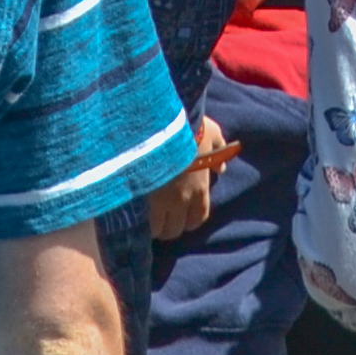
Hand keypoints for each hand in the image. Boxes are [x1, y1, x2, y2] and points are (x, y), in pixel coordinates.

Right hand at [146, 115, 234, 241]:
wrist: (160, 124)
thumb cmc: (189, 126)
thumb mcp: (211, 134)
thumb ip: (218, 150)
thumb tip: (221, 168)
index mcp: (199, 188)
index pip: (197, 219)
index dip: (189, 219)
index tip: (182, 213)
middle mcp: (180, 201)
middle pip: (176, 229)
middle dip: (169, 226)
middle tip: (161, 216)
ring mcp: (158, 202)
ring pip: (156, 230)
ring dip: (152, 226)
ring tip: (145, 217)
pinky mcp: (138, 199)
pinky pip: (140, 223)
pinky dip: (138, 222)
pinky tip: (133, 213)